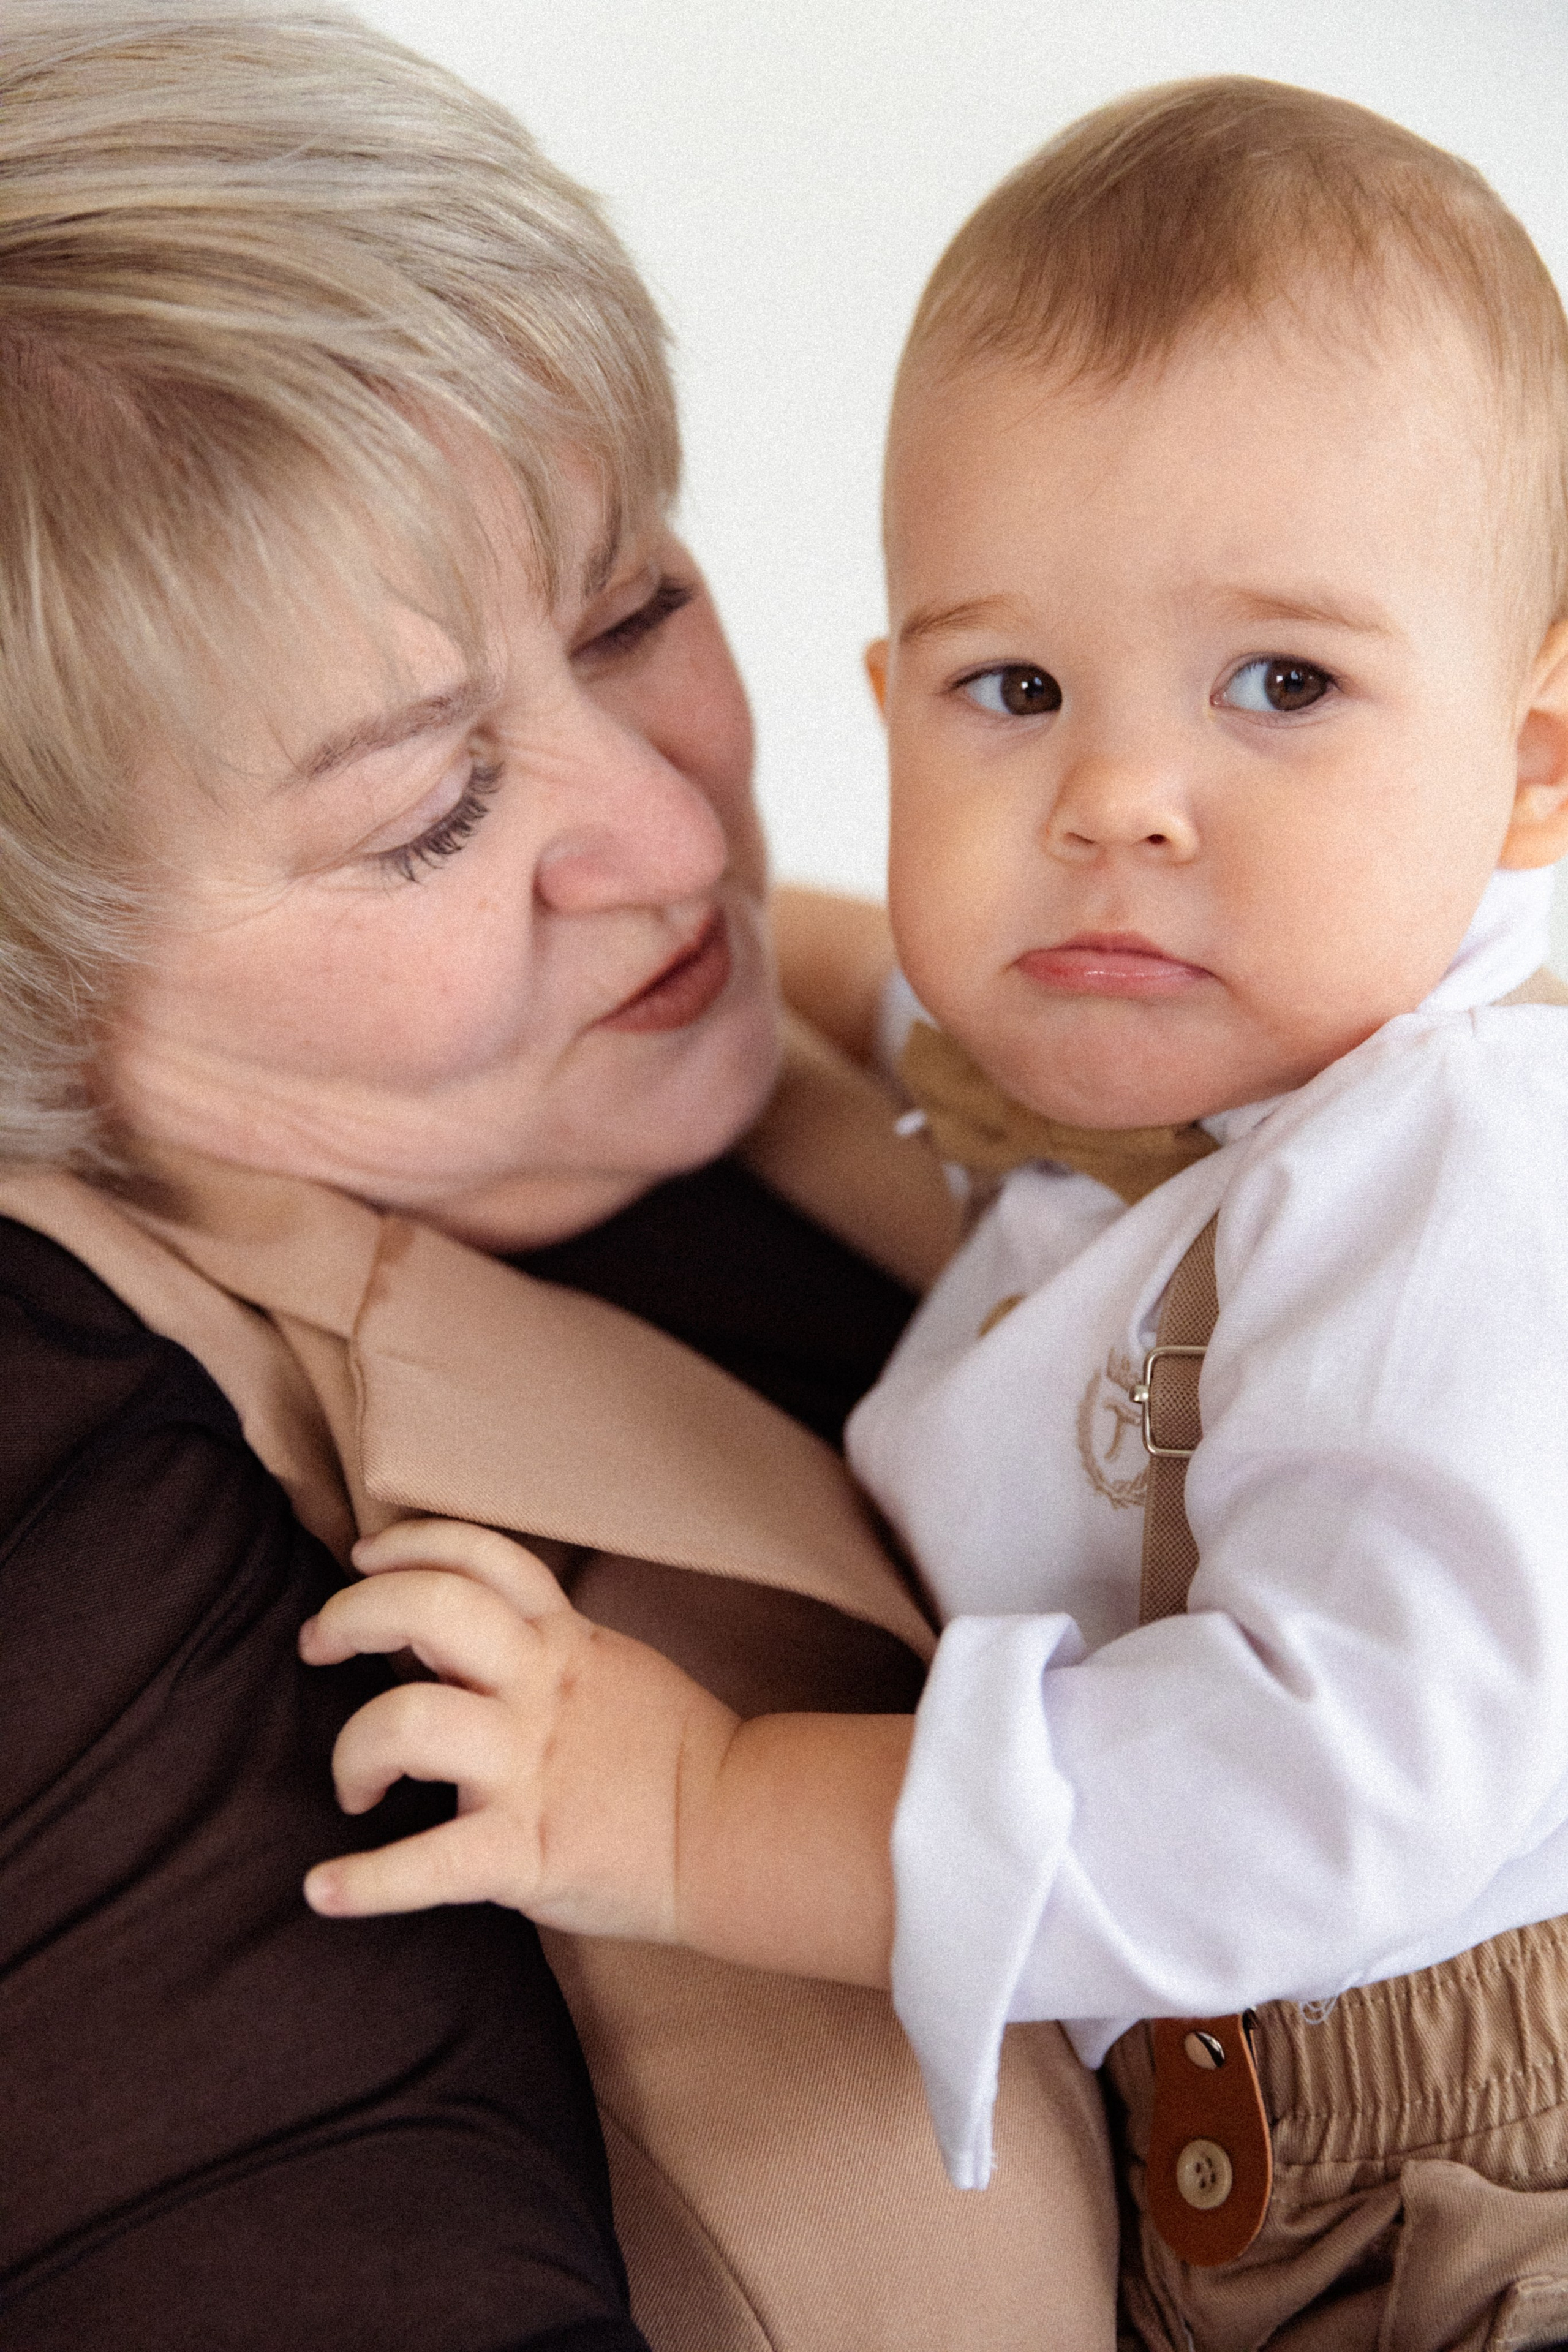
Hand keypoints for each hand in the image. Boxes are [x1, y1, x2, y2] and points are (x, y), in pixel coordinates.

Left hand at [298, 1519, 739, 1937]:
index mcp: (562, 1641)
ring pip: (410, 1721)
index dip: (409, 1545)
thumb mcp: (611, 1663)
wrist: (742, 1830)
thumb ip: (538, 1642)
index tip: (363, 1561)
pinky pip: (431, 1862)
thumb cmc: (669, 1752)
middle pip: (430, 1609)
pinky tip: (323, 1891)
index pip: (480, 1556)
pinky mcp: (527, 1851)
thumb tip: (441, 1630)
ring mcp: (529, 1768)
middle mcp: (538, 1689)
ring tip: (354, 1785)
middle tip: (318, 1644)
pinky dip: (366, 1882)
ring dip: (354, 1749)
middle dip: (352, 1614)